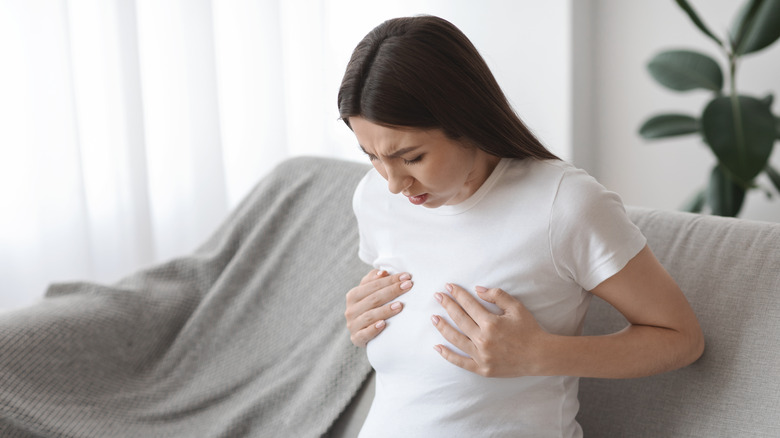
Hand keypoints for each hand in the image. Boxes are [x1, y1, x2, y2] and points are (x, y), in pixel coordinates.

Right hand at [345, 269, 412, 347]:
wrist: (363, 334)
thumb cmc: (370, 309)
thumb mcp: (370, 293)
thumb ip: (374, 281)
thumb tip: (383, 272)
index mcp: (353, 295)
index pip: (373, 285)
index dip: (390, 280)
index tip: (406, 277)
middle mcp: (350, 310)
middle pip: (373, 299)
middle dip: (392, 291)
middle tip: (408, 286)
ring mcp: (353, 325)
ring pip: (369, 316)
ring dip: (385, 310)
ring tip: (400, 305)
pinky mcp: (356, 338)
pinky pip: (364, 334)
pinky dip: (373, 329)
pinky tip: (384, 324)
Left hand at [431, 283, 548, 376]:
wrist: (539, 356)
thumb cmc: (529, 330)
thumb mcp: (516, 307)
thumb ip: (497, 296)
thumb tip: (478, 290)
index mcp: (491, 323)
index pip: (469, 305)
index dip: (458, 294)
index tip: (448, 287)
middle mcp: (483, 340)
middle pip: (459, 319)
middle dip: (447, 305)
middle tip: (437, 296)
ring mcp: (481, 356)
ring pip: (456, 339)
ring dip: (443, 327)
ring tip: (434, 318)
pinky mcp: (482, 369)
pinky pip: (460, 362)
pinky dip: (447, 355)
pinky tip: (437, 347)